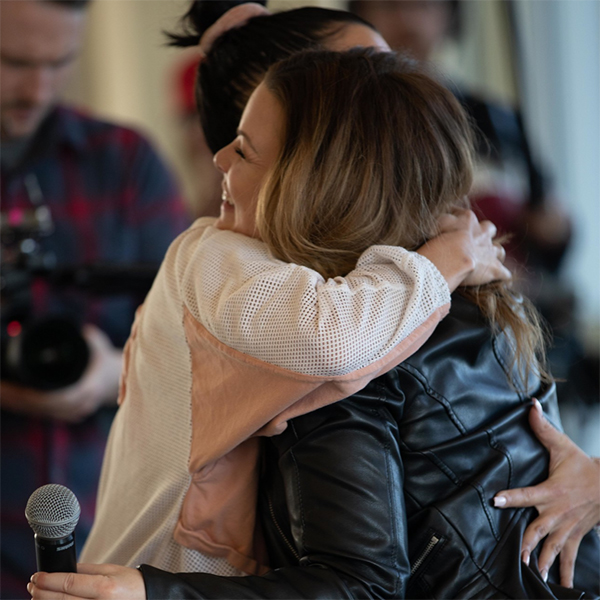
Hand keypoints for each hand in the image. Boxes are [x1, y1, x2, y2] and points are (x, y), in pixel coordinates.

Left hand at [1, 325, 122, 421]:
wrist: (112, 378)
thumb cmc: (103, 359)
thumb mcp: (101, 345)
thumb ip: (91, 338)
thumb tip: (82, 330)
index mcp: (90, 389)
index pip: (60, 398)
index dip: (37, 395)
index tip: (18, 385)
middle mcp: (80, 404)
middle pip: (43, 407)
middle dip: (18, 398)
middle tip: (0, 386)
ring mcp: (71, 411)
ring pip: (39, 411)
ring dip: (17, 403)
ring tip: (1, 390)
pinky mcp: (62, 413)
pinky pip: (39, 411)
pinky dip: (22, 405)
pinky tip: (8, 398)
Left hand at [28, 564, 144, 599]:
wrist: (149, 598)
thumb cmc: (132, 585)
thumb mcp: (112, 570)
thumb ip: (86, 570)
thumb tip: (64, 569)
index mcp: (104, 588)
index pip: (69, 584)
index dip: (49, 580)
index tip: (37, 576)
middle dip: (42, 593)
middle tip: (32, 585)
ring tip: (37, 596)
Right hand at [417, 209, 510, 291]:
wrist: (453, 258)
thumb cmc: (442, 240)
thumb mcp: (439, 222)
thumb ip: (442, 218)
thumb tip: (444, 219)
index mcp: (468, 220)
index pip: (464, 215)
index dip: (458, 220)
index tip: (451, 225)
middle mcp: (483, 234)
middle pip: (489, 229)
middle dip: (485, 234)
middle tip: (474, 241)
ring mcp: (490, 252)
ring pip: (499, 250)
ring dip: (494, 254)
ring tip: (486, 261)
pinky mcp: (495, 269)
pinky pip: (504, 273)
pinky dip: (502, 275)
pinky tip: (498, 277)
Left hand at [493, 399, 599, 587]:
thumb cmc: (582, 466)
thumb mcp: (562, 446)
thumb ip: (542, 428)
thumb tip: (531, 405)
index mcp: (552, 491)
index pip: (528, 494)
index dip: (512, 496)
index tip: (497, 499)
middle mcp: (558, 512)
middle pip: (540, 529)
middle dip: (528, 541)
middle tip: (517, 555)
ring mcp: (568, 527)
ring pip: (554, 547)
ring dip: (543, 560)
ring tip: (533, 574)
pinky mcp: (576, 536)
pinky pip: (571, 558)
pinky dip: (566, 574)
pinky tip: (561, 588)